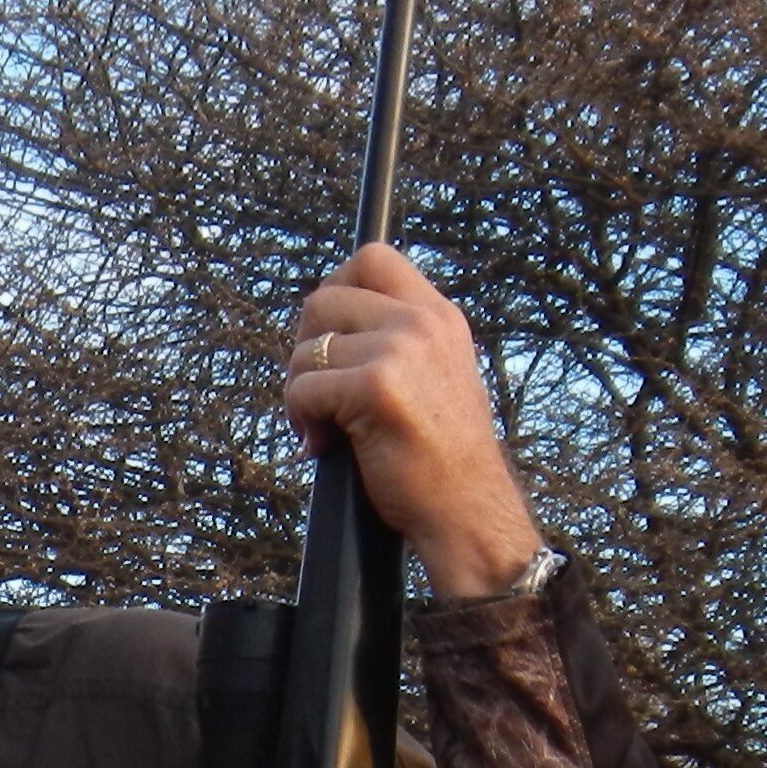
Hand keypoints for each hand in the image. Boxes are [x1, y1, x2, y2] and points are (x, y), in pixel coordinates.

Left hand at [280, 245, 543, 597]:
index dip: (333, 290)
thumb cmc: (440, 458)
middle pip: (323, 297)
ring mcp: (401, 349)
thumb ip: (393, 341)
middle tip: (316, 392)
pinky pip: (304, 388)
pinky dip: (301, 419)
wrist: (467, 510)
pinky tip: (323, 445)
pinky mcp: (377, 386)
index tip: (328, 339)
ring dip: (299, 392)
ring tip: (323, 427)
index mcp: (438, 315)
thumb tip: (323, 328)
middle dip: (305, 348)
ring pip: (307, 348)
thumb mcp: (432, 376)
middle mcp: (423, 322)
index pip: (370, 257)